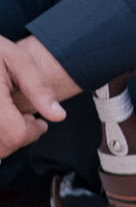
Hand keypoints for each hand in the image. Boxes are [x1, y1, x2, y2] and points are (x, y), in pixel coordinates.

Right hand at [0, 34, 77, 157]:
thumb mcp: (20, 61)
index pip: (15, 134)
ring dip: (8, 139)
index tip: (41, 123)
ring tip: (14, 117)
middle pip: (4, 145)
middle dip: (21, 136)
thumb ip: (39, 88)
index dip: (33, 132)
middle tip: (28, 118)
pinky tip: (4, 121)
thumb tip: (59, 116)